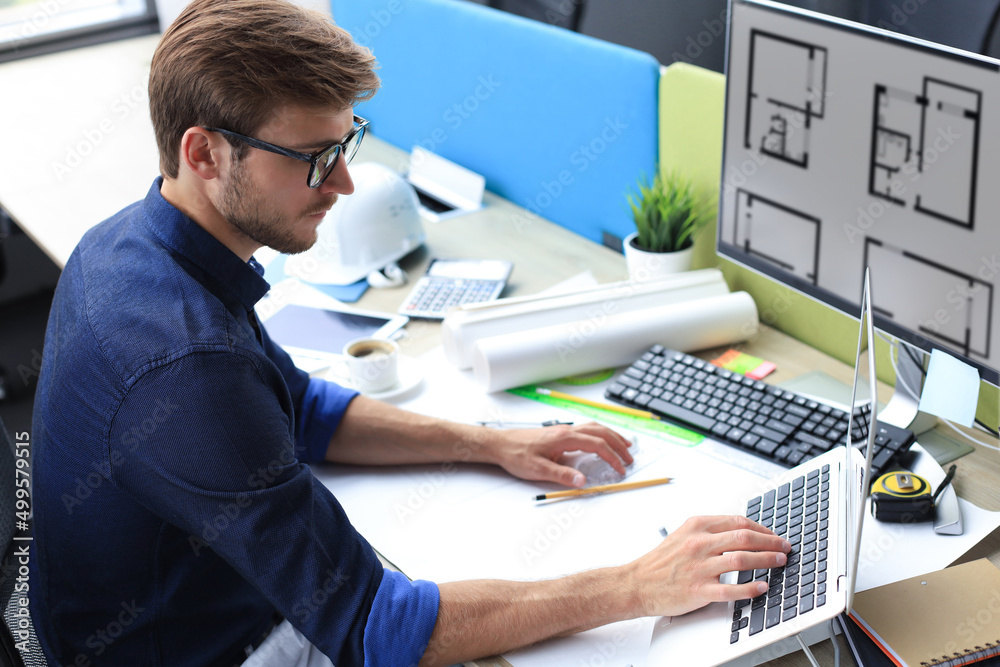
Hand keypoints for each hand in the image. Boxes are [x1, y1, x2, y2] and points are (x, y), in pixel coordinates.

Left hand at [489, 422, 632, 487]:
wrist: (500, 444)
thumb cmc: (516, 455)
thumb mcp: (537, 469)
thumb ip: (561, 475)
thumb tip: (582, 480)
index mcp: (564, 437)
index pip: (597, 444)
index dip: (612, 456)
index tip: (621, 469)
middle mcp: (567, 430)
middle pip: (601, 432)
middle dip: (618, 444)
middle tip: (630, 458)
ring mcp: (563, 430)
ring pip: (595, 427)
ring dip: (611, 435)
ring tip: (624, 445)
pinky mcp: (559, 433)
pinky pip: (587, 429)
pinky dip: (600, 433)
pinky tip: (600, 440)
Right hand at [625, 515, 789, 617]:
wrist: (637, 583)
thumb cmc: (661, 561)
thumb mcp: (684, 535)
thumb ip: (709, 531)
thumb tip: (741, 531)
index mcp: (697, 526)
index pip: (738, 522)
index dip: (762, 528)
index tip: (774, 535)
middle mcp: (699, 543)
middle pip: (744, 537)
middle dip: (770, 541)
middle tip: (784, 547)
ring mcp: (699, 566)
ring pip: (741, 559)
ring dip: (766, 560)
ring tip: (779, 562)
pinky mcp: (698, 589)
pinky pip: (730, 589)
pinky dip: (749, 588)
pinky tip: (761, 587)